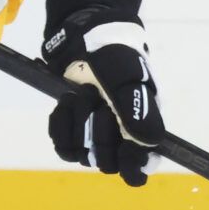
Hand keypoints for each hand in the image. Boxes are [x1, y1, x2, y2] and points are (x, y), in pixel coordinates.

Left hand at [43, 7, 163, 186]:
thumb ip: (140, 111)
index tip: (124, 150)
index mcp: (141, 130)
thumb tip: (147, 143)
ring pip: (82, 156)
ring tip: (80, 94)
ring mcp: (93, 136)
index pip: (140, 169)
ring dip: (78, 124)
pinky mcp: (72, 131)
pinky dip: (61, 125)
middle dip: (99, 133)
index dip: (131, 166)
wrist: (85, 40)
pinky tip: (65, 103)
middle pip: (107, 163)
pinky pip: (63, 147)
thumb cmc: (116, 58)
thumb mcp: (131, 80)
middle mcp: (119, 139)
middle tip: (98, 102)